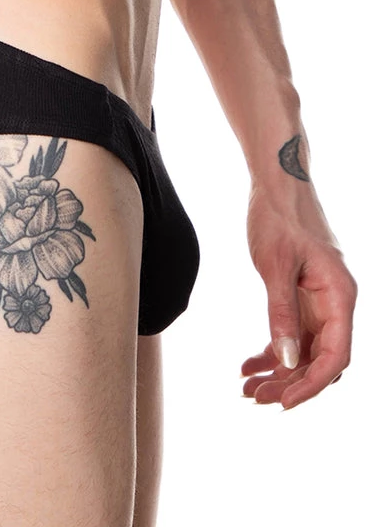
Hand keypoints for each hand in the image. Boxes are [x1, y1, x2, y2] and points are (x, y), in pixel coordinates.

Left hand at [242, 181, 356, 408]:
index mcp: (340, 295)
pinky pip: (292, 334)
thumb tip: (286, 360)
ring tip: (246, 388)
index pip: (335, 356)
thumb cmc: (279, 216)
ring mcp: (319, 301)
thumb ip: (281, 312)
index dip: (312, 384)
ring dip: (279, 372)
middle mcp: (335, 303)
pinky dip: (272, 351)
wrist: (276, 183)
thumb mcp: (275, 264)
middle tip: (254, 397)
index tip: (283, 402)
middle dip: (289, 382)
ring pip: (304, 351)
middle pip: (320, 359)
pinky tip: (247, 364)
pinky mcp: (302, 296)